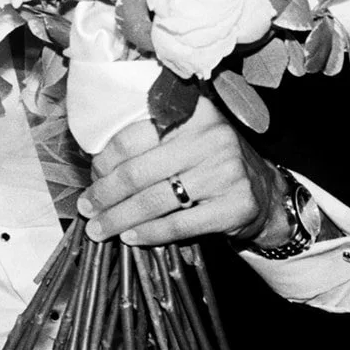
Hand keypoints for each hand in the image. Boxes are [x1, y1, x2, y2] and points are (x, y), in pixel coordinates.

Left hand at [76, 96, 287, 246]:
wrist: (263, 190)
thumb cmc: (209, 161)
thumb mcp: (186, 136)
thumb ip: (148, 138)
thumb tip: (93, 162)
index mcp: (192, 112)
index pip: (131, 136)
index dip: (104, 160)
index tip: (91, 176)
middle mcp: (211, 137)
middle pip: (138, 171)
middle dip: (105, 194)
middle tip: (86, 208)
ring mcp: (225, 172)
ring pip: (153, 201)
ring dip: (118, 218)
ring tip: (98, 229)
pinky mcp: (234, 206)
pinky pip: (178, 225)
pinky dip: (148, 234)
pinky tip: (129, 237)